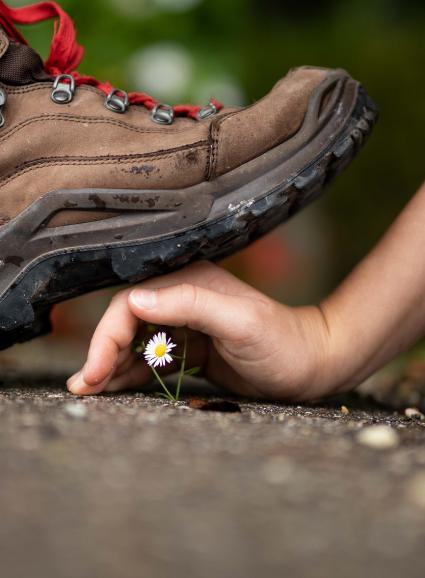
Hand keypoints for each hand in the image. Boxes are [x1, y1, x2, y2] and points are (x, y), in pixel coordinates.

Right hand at [67, 261, 334, 400]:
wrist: (312, 364)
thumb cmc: (282, 343)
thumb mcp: (240, 322)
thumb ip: (191, 306)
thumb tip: (136, 301)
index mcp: (188, 283)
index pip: (131, 305)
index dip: (107, 337)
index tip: (95, 372)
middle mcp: (182, 299)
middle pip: (127, 323)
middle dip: (103, 354)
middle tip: (84, 387)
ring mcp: (186, 324)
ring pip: (136, 342)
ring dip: (112, 366)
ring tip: (91, 391)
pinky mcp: (191, 347)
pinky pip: (153, 359)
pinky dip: (132, 373)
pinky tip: (116, 388)